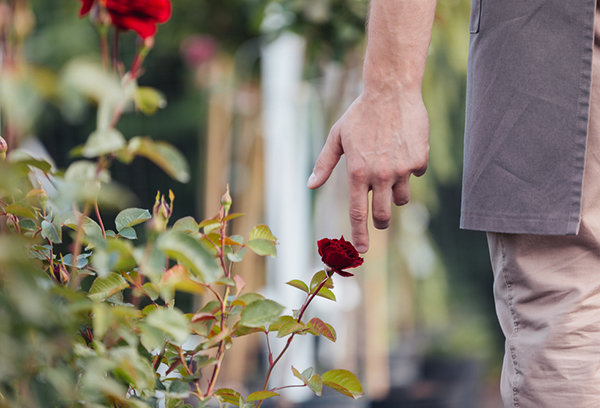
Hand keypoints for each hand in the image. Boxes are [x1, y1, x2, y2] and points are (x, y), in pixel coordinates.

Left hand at [307, 88, 429, 252]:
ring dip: (396, 192)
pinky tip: (404, 148)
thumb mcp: (337, 137)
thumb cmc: (360, 114)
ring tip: (390, 170)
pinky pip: (416, 174)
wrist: (391, 91)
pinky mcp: (419, 160)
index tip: (362, 250)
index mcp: (357, 172)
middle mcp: (380, 175)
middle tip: (381, 220)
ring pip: (401, 198)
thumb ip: (324, 164)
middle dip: (381, 222)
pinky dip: (410, 168)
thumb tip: (310, 186)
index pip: (358, 213)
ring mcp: (402, 169)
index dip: (360, 235)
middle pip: (383, 215)